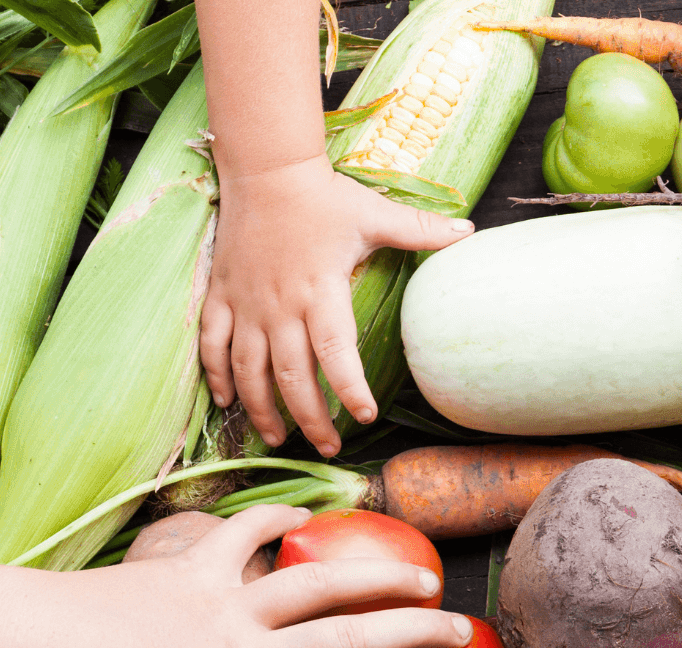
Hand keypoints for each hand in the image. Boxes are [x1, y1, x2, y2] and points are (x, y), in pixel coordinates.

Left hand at [0, 506, 470, 647]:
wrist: (25, 643)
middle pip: (351, 638)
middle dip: (415, 633)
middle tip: (462, 632)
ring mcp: (225, 602)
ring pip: (320, 580)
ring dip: (377, 572)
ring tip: (425, 573)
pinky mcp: (195, 566)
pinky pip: (247, 536)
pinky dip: (278, 522)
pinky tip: (309, 516)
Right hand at [200, 157, 472, 454]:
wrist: (264, 166)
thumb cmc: (323, 195)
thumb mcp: (375, 213)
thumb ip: (421, 232)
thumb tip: (469, 232)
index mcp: (320, 291)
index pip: (335, 352)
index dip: (348, 389)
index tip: (365, 417)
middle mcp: (280, 305)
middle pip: (291, 376)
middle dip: (310, 418)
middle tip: (328, 447)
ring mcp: (246, 303)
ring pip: (248, 370)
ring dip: (263, 409)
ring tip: (279, 439)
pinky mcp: (221, 294)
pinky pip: (212, 343)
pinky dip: (216, 376)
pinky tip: (228, 403)